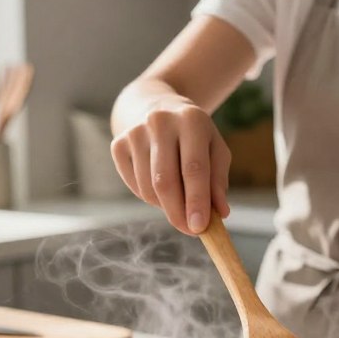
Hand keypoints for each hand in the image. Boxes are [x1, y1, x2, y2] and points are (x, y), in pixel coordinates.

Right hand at [110, 101, 230, 234]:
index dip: (197, 201)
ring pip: (148, 188)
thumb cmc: (194, 136)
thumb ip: (218, 181)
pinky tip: (161, 190)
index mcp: (191, 120)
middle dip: (178, 213)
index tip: (200, 227)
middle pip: (165, 181)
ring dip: (165, 206)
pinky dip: (149, 198)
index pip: (193, 168)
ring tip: (179, 203)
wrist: (158, 108)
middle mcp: (160, 122)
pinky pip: (134, 186)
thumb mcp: (215, 150)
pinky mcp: (118, 144)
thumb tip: (220, 213)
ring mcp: (135, 132)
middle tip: (190, 230)